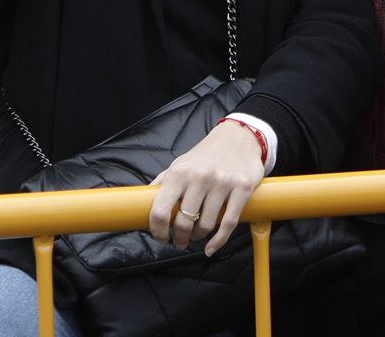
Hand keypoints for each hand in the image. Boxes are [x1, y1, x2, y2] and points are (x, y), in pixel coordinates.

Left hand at [148, 121, 264, 255]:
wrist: (237, 138)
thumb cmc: (204, 156)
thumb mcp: (179, 164)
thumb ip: (162, 183)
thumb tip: (142, 204)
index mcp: (179, 173)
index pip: (160, 210)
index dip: (157, 230)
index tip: (161, 237)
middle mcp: (199, 177)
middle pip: (184, 222)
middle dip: (180, 238)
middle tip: (180, 242)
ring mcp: (222, 182)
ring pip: (206, 225)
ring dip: (198, 237)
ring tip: (196, 237)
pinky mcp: (242, 188)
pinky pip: (229, 223)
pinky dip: (218, 241)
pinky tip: (210, 248)